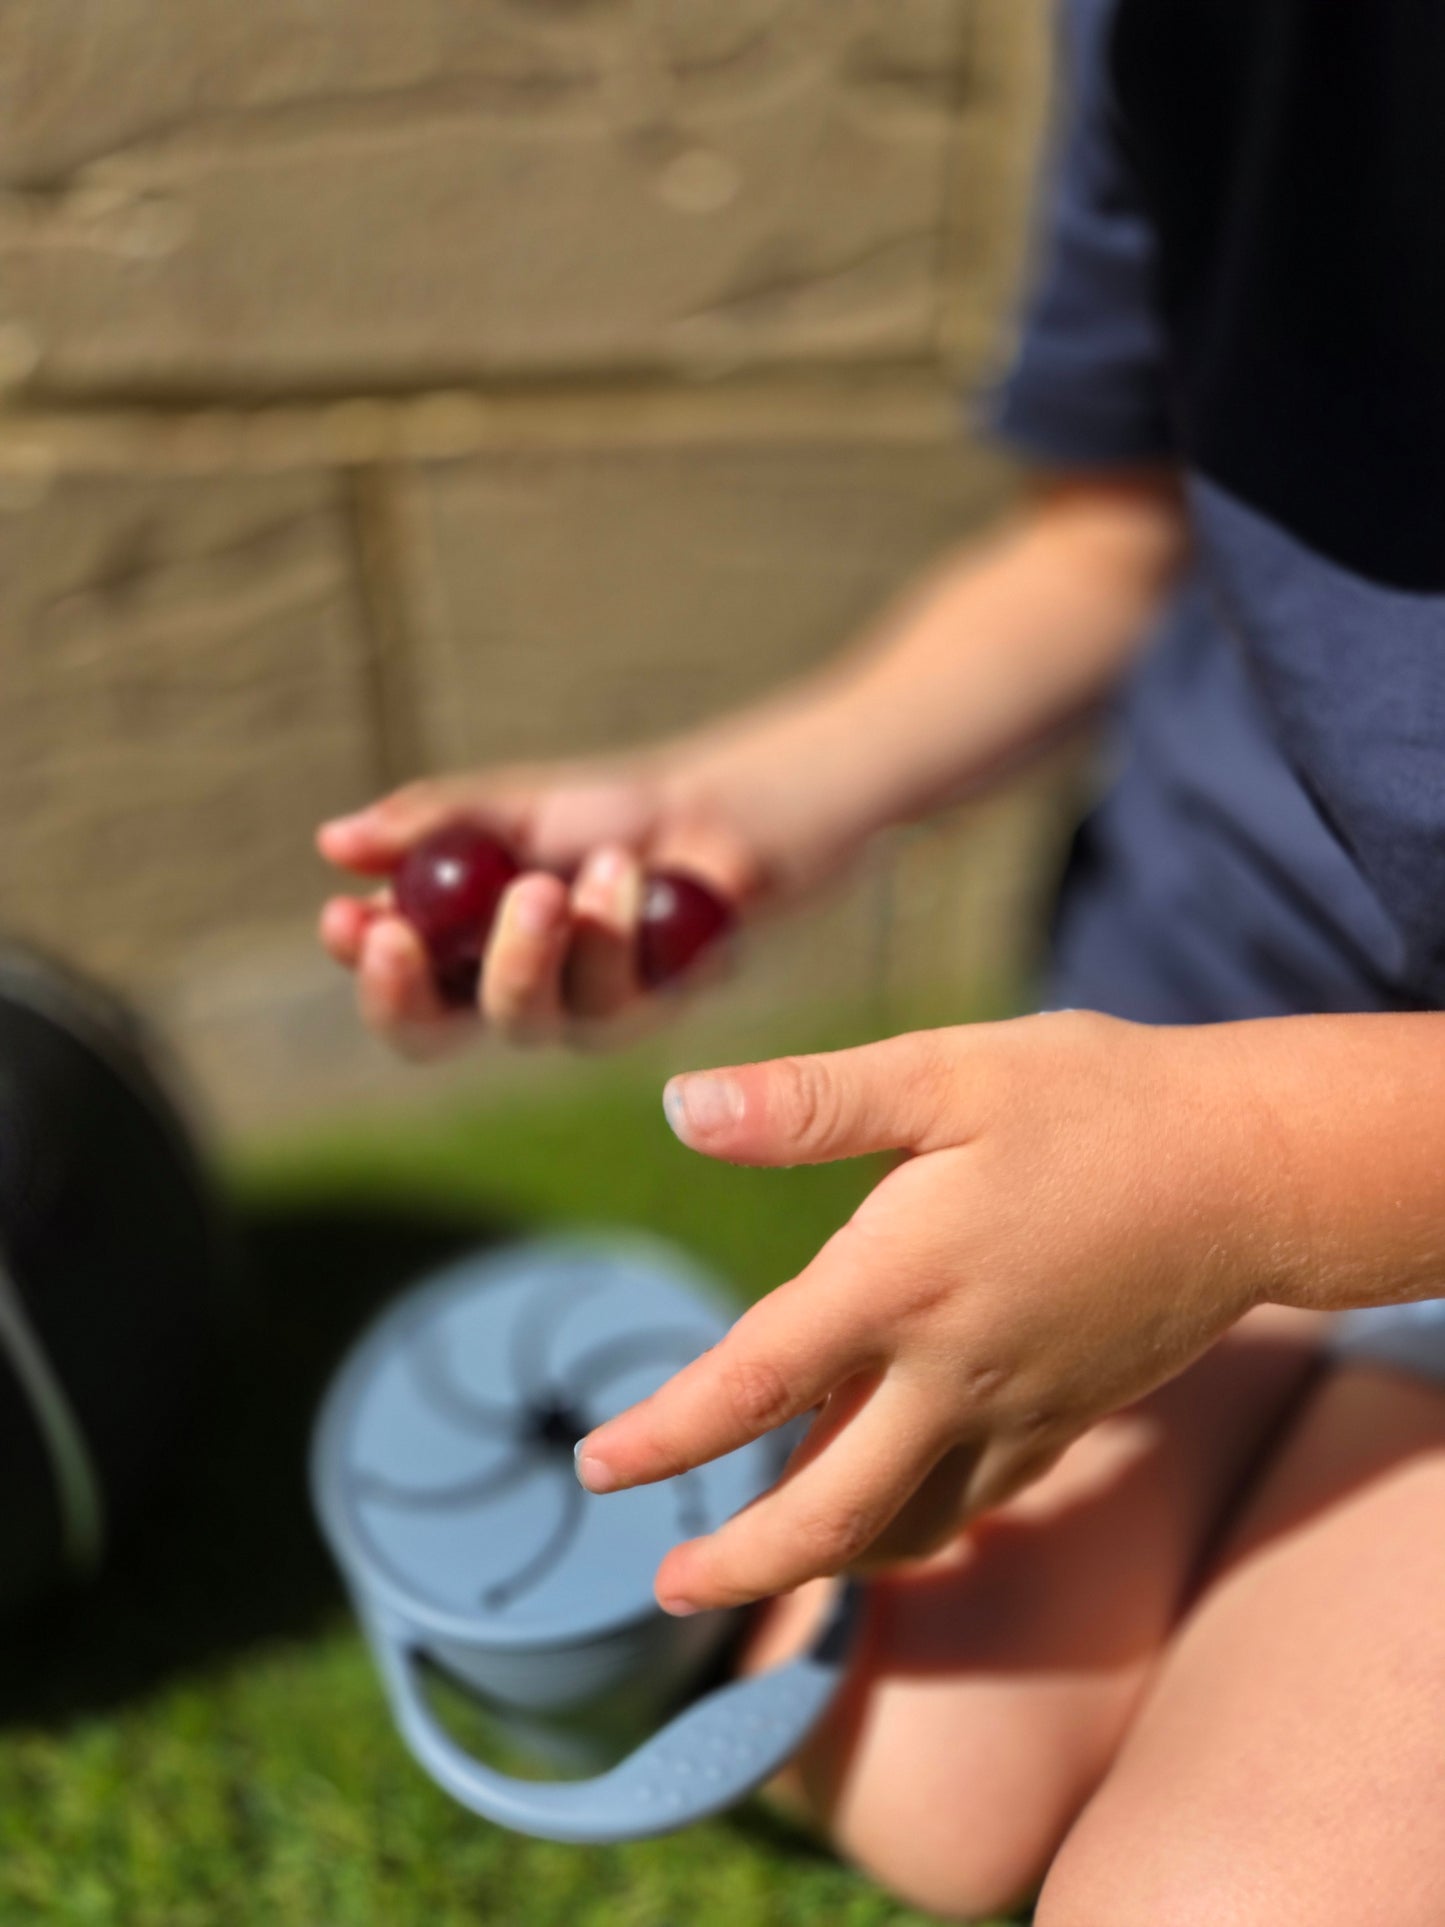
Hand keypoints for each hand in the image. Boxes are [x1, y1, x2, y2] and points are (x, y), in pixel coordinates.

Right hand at [316, 761, 760, 1056]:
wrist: (713, 817)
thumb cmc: (600, 817)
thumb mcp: (505, 808)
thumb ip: (427, 827)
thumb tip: (333, 842)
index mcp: (453, 953)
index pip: (389, 984)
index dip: (363, 968)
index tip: (347, 920)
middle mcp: (503, 997)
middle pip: (428, 1036)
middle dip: (408, 990)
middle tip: (405, 931)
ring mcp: (572, 1016)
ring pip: (522, 1016)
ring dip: (532, 941)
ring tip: (571, 868)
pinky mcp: (641, 1018)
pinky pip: (610, 997)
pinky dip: (614, 925)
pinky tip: (627, 872)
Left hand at [575, 1012, 1276, 1611]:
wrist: (1254, 1167)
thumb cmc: (1094, 1102)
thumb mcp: (946, 1072)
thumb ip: (809, 1103)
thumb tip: (680, 1108)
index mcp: (900, 1279)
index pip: (753, 1381)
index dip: (664, 1435)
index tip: (595, 1467)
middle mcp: (952, 1370)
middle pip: (829, 1514)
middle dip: (739, 1568)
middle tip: (665, 1590)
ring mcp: (1018, 1409)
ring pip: (905, 1528)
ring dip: (822, 1562)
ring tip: (760, 1566)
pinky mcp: (1069, 1418)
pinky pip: (973, 1503)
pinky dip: (912, 1527)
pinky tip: (887, 1510)